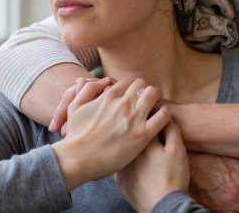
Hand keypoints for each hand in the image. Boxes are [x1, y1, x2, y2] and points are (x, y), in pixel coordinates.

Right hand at [52, 78, 169, 188]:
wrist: (78, 158)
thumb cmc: (75, 136)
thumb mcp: (74, 107)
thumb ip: (86, 91)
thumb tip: (93, 80)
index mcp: (108, 96)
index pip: (127, 83)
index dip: (131, 90)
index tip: (132, 98)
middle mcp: (123, 103)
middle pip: (142, 85)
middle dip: (145, 91)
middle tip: (146, 102)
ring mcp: (133, 118)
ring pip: (154, 95)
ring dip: (156, 99)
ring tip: (155, 109)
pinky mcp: (143, 135)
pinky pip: (163, 116)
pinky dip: (164, 115)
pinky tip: (159, 122)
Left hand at [116, 121, 188, 212]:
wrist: (162, 207)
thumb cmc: (173, 178)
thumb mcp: (177, 150)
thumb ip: (170, 129)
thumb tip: (164, 114)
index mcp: (143, 139)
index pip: (142, 117)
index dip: (147, 113)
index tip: (150, 113)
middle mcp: (128, 150)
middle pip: (129, 131)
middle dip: (135, 126)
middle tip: (147, 134)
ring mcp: (121, 165)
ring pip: (121, 148)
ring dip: (126, 143)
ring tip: (141, 152)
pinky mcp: (118, 179)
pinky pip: (118, 163)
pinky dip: (123, 161)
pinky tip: (133, 165)